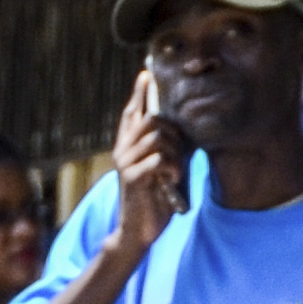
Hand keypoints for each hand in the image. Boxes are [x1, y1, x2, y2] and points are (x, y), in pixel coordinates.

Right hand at [111, 70, 183, 255]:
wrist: (137, 229)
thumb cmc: (153, 196)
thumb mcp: (161, 166)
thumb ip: (166, 146)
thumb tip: (179, 126)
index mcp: (128, 146)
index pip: (131, 112)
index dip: (138, 93)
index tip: (146, 74)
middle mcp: (122, 150)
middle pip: (150, 119)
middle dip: (172, 130)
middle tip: (180, 149)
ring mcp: (125, 163)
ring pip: (157, 137)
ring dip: (174, 151)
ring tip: (175, 169)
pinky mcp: (132, 178)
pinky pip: (158, 158)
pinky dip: (171, 167)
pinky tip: (172, 178)